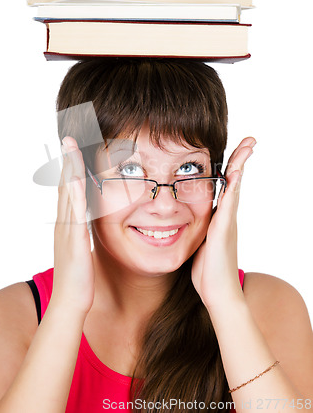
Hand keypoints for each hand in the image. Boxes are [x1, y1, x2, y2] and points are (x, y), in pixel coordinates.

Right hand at [51, 136, 94, 316]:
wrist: (70, 302)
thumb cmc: (79, 278)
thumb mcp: (81, 250)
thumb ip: (81, 234)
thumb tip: (85, 224)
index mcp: (68, 224)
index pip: (69, 189)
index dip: (71, 168)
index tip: (74, 148)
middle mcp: (65, 223)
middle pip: (65, 185)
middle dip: (67, 160)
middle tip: (69, 137)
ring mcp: (67, 230)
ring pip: (67, 193)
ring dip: (69, 169)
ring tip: (70, 147)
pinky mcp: (74, 240)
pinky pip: (74, 212)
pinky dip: (74, 193)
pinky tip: (76, 178)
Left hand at [191, 137, 255, 310]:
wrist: (218, 293)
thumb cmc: (207, 271)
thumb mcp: (199, 243)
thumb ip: (197, 230)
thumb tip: (184, 223)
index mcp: (218, 217)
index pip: (225, 185)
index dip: (229, 167)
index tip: (234, 150)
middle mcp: (225, 216)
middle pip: (234, 181)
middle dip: (241, 159)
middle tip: (250, 140)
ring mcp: (227, 222)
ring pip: (234, 187)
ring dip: (240, 165)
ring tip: (247, 147)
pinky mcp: (223, 231)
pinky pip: (229, 204)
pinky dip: (233, 187)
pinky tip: (236, 172)